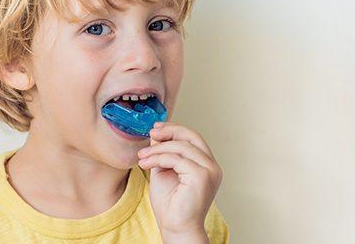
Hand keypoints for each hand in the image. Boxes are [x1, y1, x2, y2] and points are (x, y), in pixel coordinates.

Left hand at [137, 121, 222, 239]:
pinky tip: (145, 165)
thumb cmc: (170, 205)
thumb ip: (163, 153)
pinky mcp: (201, 177)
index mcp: (206, 165)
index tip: (156, 128)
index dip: (175, 129)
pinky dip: (158, 159)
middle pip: (191, 137)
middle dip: (169, 131)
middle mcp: (212, 166)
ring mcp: (209, 171)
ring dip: (157, 149)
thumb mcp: (164, 171)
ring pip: (181, 147)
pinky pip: (176, 159)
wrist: (175, 227)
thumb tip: (157, 134)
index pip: (193, 138)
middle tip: (151, 133)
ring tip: (142, 157)